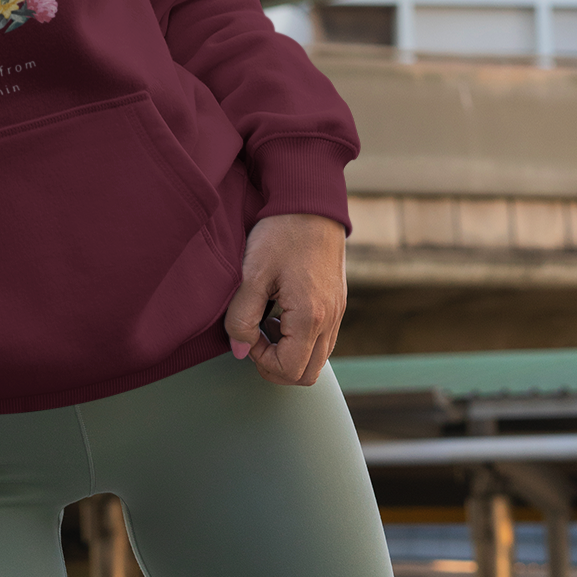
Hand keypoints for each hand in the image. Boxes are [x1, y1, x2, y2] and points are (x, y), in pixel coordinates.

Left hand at [223, 212, 345, 386]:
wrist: (311, 202)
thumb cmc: (281, 233)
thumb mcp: (252, 273)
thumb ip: (241, 317)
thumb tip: (239, 350)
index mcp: (311, 317)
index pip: (290, 371)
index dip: (261, 361)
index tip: (247, 332)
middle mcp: (331, 321)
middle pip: (306, 375)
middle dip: (276, 366)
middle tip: (254, 337)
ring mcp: (337, 313)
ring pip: (317, 360)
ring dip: (288, 353)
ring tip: (266, 322)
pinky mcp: (337, 303)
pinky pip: (323, 340)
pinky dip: (301, 339)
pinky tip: (281, 312)